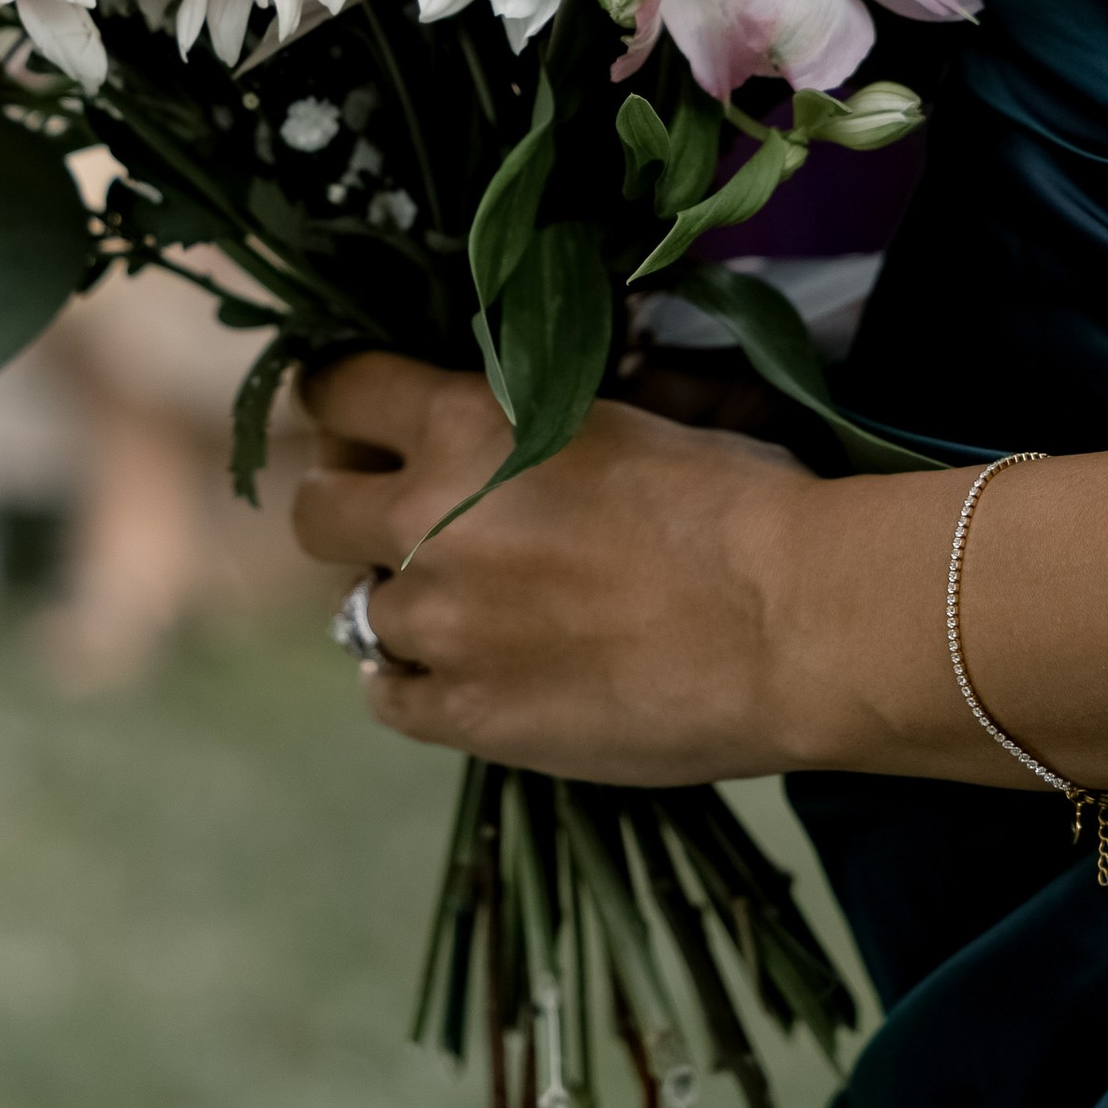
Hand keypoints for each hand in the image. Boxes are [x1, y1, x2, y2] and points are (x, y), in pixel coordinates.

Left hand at [294, 352, 925, 783]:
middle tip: (408, 523)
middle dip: (352, 509)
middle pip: (315, 509)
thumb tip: (518, 397)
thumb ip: (536, 410)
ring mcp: (437, 626)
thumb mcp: (622, 414)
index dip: (346, 408)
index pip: (338, 391)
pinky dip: (417, 682)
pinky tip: (471, 673)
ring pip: (356, 611)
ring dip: (404, 605)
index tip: (364, 425)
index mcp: (464, 424)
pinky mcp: (463, 715)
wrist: (791, 624)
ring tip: (476, 612)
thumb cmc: (735, 502)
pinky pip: (387, 695)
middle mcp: (423, 521)